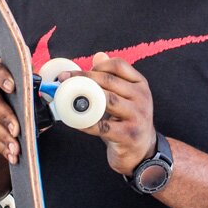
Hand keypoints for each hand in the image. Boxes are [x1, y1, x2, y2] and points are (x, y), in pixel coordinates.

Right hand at [0, 57, 20, 165]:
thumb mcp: (16, 78)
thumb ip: (27, 81)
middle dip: (5, 118)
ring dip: (3, 138)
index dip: (3, 78)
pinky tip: (11, 155)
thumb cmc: (9, 86)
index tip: (12, 87)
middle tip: (17, 131)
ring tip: (16, 149)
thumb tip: (49, 92)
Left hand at [74, 52, 156, 175]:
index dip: (96, 66)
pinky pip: (102, 125)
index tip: (75, 72)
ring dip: (83, 98)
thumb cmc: (128, 122)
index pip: (118, 65)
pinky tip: (74, 120)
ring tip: (67, 99)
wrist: (143, 152)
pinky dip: (85, 122)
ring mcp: (137, 116)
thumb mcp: (125, 97)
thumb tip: (98, 55)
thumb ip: (113, 78)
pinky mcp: (129, 135)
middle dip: (83, 79)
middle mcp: (142, 97)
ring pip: (107, 100)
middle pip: (109, 81)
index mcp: (140, 85)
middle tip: (64, 81)